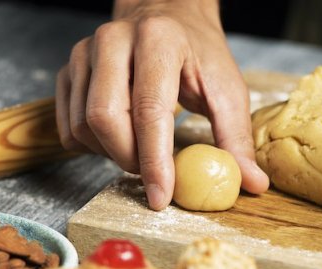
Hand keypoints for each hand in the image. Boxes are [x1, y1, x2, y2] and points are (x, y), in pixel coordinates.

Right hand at [55, 0, 268, 209]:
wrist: (167, 16)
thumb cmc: (198, 54)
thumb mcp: (227, 89)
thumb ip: (236, 137)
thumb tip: (252, 183)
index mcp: (159, 40)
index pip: (148, 110)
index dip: (154, 161)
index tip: (160, 197)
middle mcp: (114, 40)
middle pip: (105, 118)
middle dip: (129, 159)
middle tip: (154, 172)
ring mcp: (85, 52)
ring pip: (83, 124)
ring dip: (110, 153)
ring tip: (140, 149)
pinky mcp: (70, 68)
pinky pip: (68, 124)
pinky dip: (91, 146)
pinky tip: (117, 139)